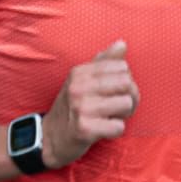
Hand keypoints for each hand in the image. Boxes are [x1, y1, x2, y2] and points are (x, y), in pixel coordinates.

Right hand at [42, 40, 138, 169]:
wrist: (50, 138)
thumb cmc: (72, 107)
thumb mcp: (82, 80)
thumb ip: (103, 62)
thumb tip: (122, 44)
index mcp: (80, 72)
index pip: (122, 67)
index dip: (126, 80)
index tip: (116, 92)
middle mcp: (79, 87)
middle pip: (127, 83)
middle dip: (130, 96)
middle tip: (119, 106)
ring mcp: (81, 108)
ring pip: (126, 104)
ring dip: (124, 114)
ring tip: (111, 117)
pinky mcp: (84, 129)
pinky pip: (118, 127)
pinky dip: (115, 130)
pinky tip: (104, 130)